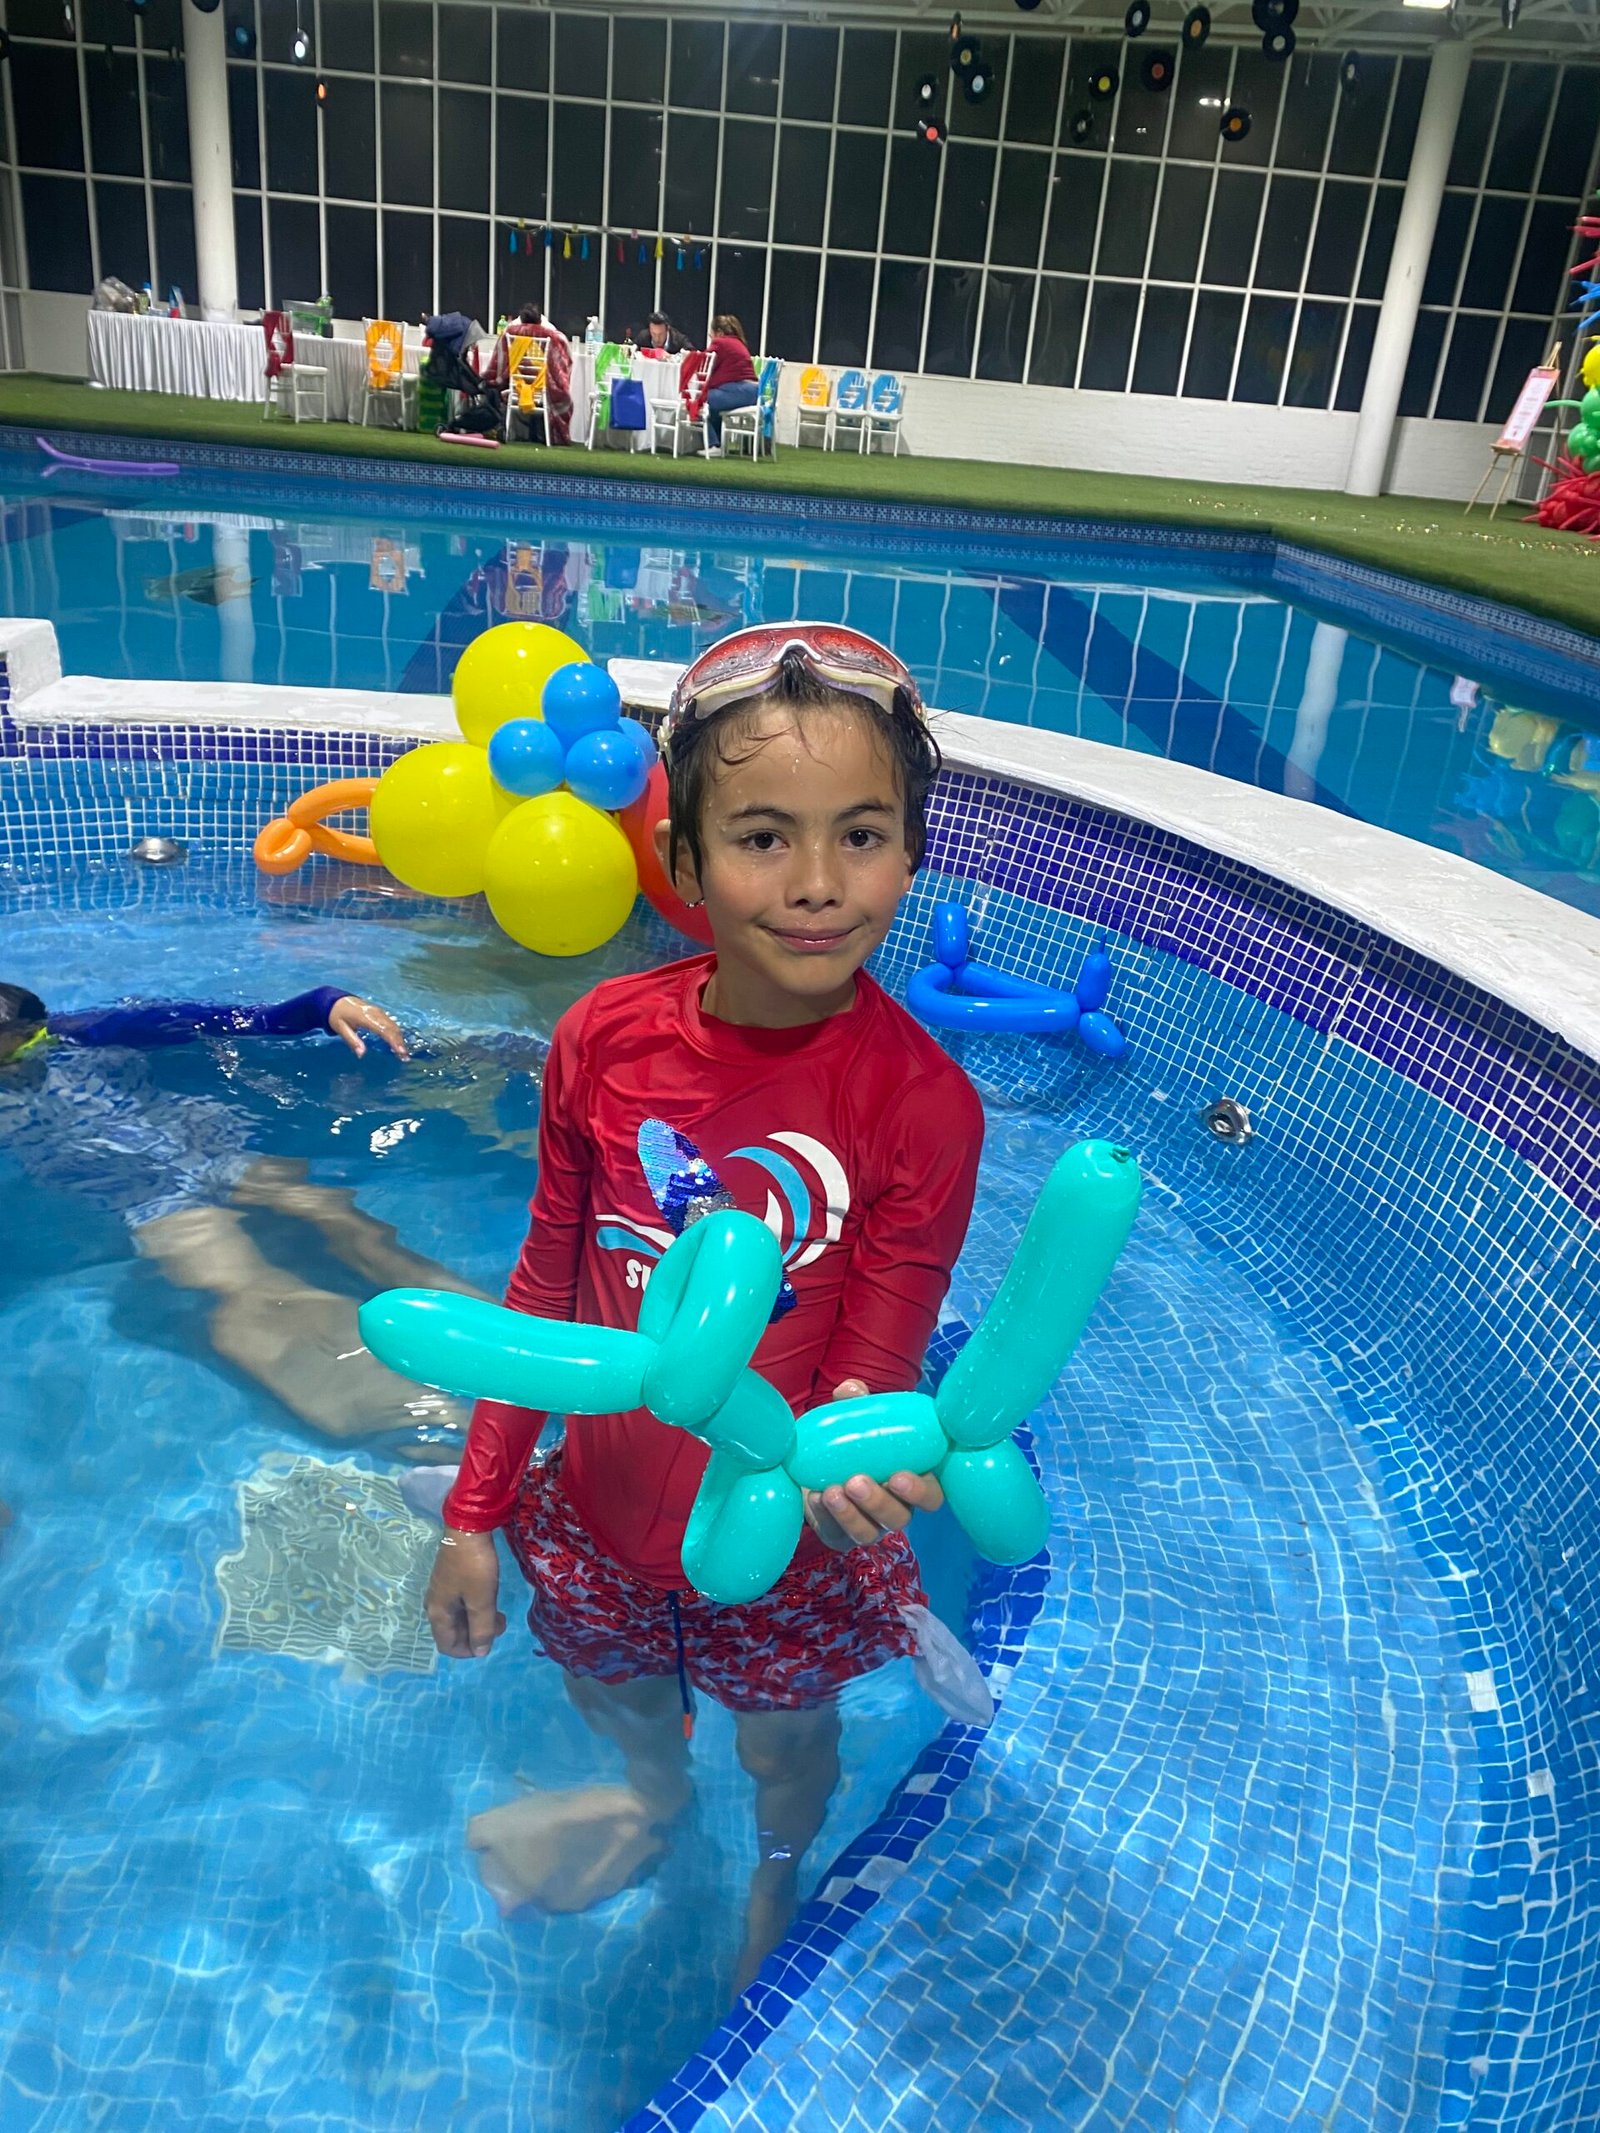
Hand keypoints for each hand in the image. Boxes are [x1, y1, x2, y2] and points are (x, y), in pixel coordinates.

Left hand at [329, 995, 408, 1059]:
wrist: (336, 1000)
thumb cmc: (337, 1016)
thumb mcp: (340, 1029)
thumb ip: (352, 1041)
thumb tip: (362, 1055)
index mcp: (365, 1017)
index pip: (383, 1029)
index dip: (393, 1041)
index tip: (400, 1052)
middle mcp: (375, 1013)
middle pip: (392, 1027)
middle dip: (400, 1042)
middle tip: (405, 1057)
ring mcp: (378, 1012)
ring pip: (394, 1025)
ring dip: (400, 1038)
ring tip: (403, 1053)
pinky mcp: (379, 1013)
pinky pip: (391, 1023)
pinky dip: (396, 1034)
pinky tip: (398, 1043)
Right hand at [425, 1529, 506, 1657]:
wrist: (468, 1527)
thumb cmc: (474, 1566)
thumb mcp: (482, 1600)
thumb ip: (482, 1629)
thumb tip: (481, 1653)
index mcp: (438, 1613)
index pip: (448, 1646)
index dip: (468, 1651)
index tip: (490, 1641)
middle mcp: (435, 1605)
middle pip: (453, 1633)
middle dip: (476, 1635)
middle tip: (500, 1623)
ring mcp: (442, 1591)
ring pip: (459, 1618)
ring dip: (478, 1621)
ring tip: (499, 1614)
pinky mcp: (450, 1579)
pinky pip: (461, 1604)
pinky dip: (475, 1608)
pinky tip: (490, 1600)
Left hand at [803, 1380, 945, 1551]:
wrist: (818, 1465)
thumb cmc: (854, 1443)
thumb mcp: (857, 1422)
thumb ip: (857, 1404)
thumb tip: (850, 1389)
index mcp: (912, 1482)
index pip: (931, 1495)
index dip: (920, 1490)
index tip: (899, 1474)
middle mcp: (896, 1509)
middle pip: (900, 1518)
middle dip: (878, 1501)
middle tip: (856, 1480)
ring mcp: (870, 1527)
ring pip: (869, 1532)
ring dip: (850, 1513)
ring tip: (831, 1490)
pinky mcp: (842, 1537)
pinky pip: (837, 1534)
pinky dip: (825, 1517)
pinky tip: (815, 1497)